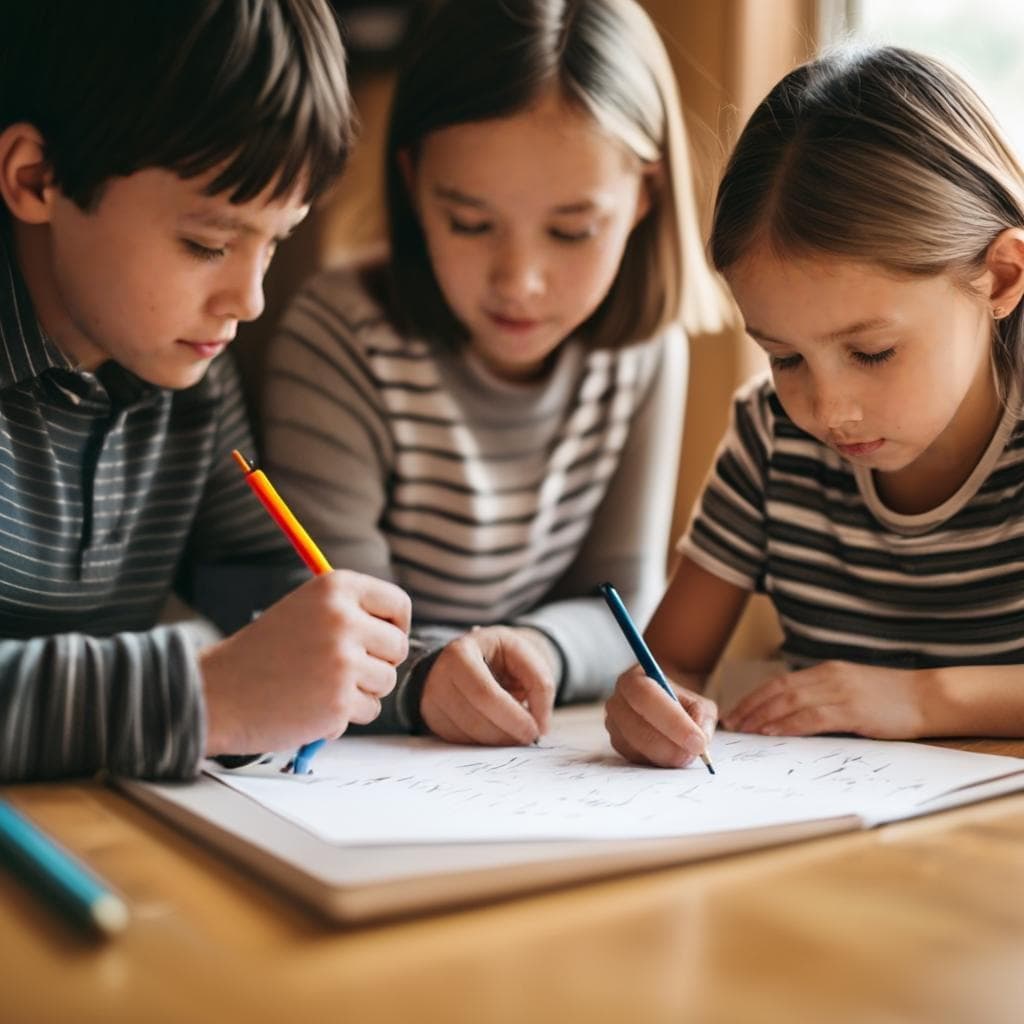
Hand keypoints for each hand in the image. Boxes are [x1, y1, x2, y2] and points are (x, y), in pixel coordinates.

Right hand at [201, 570, 410, 753]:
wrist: (218, 692)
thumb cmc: (263, 652)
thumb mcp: (305, 609)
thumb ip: (350, 610)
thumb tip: (397, 626)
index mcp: (336, 587)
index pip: (398, 604)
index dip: (394, 626)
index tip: (380, 639)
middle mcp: (344, 619)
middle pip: (398, 647)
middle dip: (378, 663)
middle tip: (342, 669)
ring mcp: (343, 661)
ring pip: (386, 681)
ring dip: (361, 690)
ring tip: (320, 685)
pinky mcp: (339, 701)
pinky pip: (369, 710)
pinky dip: (346, 715)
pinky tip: (312, 706)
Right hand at [420, 626, 558, 744]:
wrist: (471, 657)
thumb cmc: (498, 655)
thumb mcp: (523, 654)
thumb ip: (540, 684)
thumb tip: (540, 726)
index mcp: (461, 653)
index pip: (485, 694)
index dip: (512, 717)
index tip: (534, 730)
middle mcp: (439, 676)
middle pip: (475, 720)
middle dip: (507, 734)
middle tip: (528, 738)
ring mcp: (431, 699)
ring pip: (467, 736)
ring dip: (498, 742)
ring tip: (515, 732)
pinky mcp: (432, 719)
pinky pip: (460, 742)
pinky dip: (484, 742)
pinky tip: (496, 730)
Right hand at [605, 664, 716, 767]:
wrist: (666, 710)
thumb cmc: (682, 704)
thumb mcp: (698, 703)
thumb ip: (701, 717)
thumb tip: (699, 740)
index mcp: (635, 679)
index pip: (647, 696)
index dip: (672, 721)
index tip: (697, 741)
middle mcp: (618, 701)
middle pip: (637, 726)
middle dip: (669, 745)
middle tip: (694, 753)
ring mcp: (614, 725)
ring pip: (635, 746)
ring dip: (665, 755)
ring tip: (686, 753)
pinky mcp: (617, 745)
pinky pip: (635, 758)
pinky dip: (656, 761)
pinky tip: (670, 753)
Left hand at [721, 661, 926, 738]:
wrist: (930, 697)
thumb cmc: (893, 699)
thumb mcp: (852, 690)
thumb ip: (825, 697)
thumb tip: (794, 717)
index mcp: (827, 671)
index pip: (780, 682)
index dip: (754, 697)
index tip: (736, 711)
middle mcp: (828, 676)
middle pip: (778, 690)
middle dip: (750, 707)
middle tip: (731, 723)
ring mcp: (840, 691)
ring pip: (789, 701)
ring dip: (762, 716)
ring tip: (744, 729)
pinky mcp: (853, 710)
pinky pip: (811, 716)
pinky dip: (787, 724)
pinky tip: (772, 732)